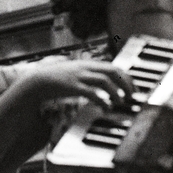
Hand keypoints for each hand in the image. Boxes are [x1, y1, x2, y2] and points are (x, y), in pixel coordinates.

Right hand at [19, 59, 135, 114]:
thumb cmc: (58, 79)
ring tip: (120, 103)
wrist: (39, 80)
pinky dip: (102, 100)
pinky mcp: (73, 86)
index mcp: (89, 64)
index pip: (114, 67)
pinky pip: (92, 92)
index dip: (126, 77)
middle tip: (131, 96)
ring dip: (115, 92)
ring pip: (104, 81)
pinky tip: (106, 108)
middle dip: (125, 84)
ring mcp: (80, 76)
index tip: (133, 89)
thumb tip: (105, 82)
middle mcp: (86, 68)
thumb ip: (90, 75)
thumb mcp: (76, 73)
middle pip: (113, 71)